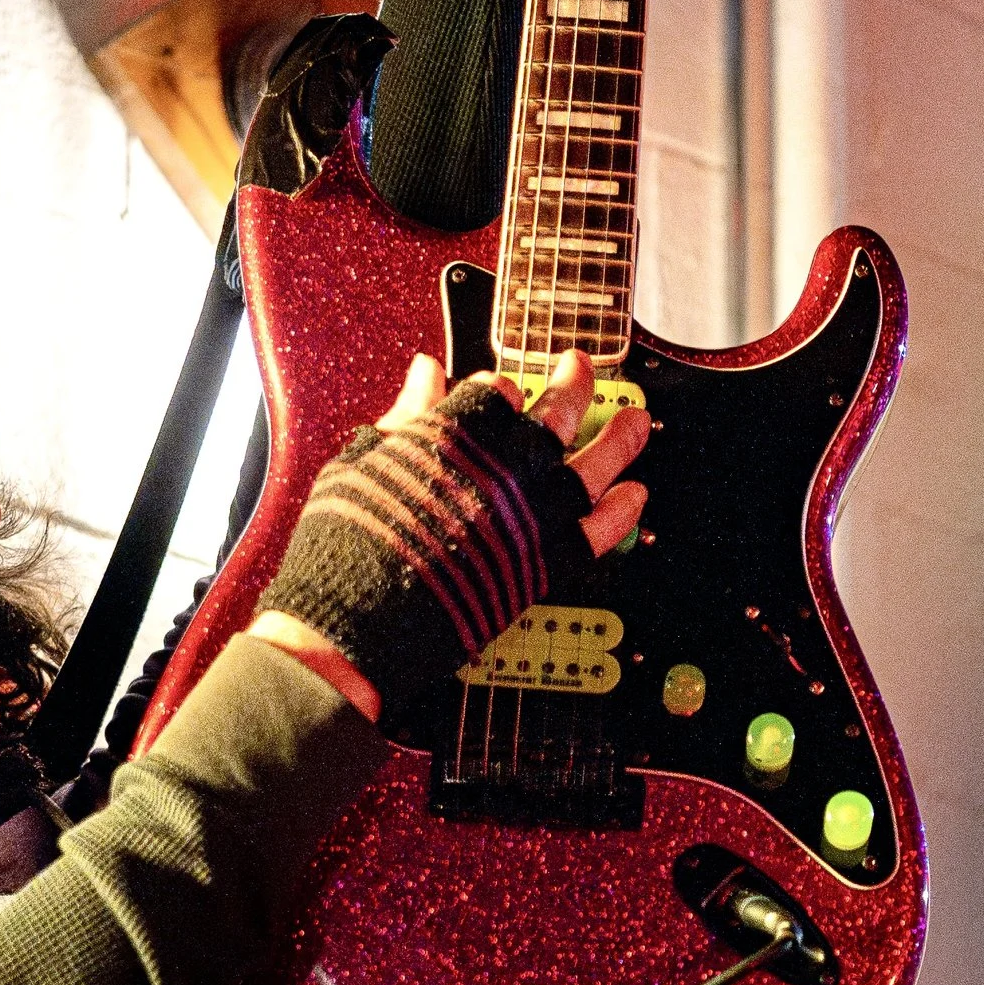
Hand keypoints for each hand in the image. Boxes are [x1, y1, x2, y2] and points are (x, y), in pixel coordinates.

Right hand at [249, 347, 651, 723]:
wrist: (354, 618)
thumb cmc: (346, 539)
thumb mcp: (363, 460)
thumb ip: (405, 413)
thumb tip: (426, 367)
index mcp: (458, 428)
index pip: (495, 391)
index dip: (497, 390)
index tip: (498, 392)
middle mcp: (505, 463)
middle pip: (556, 410)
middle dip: (573, 383)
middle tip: (581, 366)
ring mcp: (532, 512)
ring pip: (593, 464)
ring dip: (620, 440)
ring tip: (637, 421)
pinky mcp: (543, 562)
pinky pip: (598, 532)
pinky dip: (620, 514)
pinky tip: (635, 495)